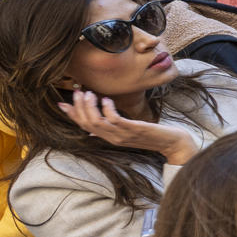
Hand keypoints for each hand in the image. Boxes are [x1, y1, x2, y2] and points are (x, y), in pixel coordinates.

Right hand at [59, 90, 195, 164]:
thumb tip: (92, 130)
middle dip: (79, 108)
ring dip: (90, 107)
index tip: (62, 104)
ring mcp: (123, 135)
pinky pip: (115, 120)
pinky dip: (107, 109)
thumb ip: (111, 129)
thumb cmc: (152, 135)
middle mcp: (113, 138)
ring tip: (89, 93)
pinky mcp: (134, 130)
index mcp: (110, 138)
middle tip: (77, 92)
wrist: (173, 143)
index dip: (73, 116)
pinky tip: (107, 99)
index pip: (85, 127)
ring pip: (97, 122)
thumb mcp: (128, 132)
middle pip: (87, 124)